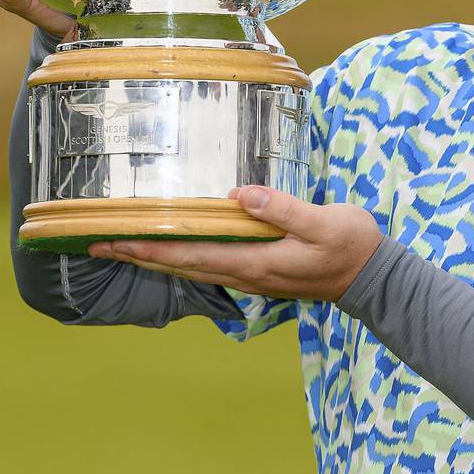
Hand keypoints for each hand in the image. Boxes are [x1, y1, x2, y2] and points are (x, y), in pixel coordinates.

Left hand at [88, 186, 384, 302]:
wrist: (375, 279)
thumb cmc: (351, 245)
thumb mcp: (324, 221)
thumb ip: (282, 208)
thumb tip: (239, 195)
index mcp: (254, 262)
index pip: (189, 256)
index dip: (149, 248)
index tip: (114, 241)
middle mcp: (245, 275)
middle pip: (180, 267)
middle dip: (139, 255)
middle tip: (98, 244)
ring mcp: (252, 277)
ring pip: (191, 270)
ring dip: (156, 260)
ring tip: (124, 248)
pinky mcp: (260, 272)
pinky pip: (208, 267)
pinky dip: (182, 260)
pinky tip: (174, 251)